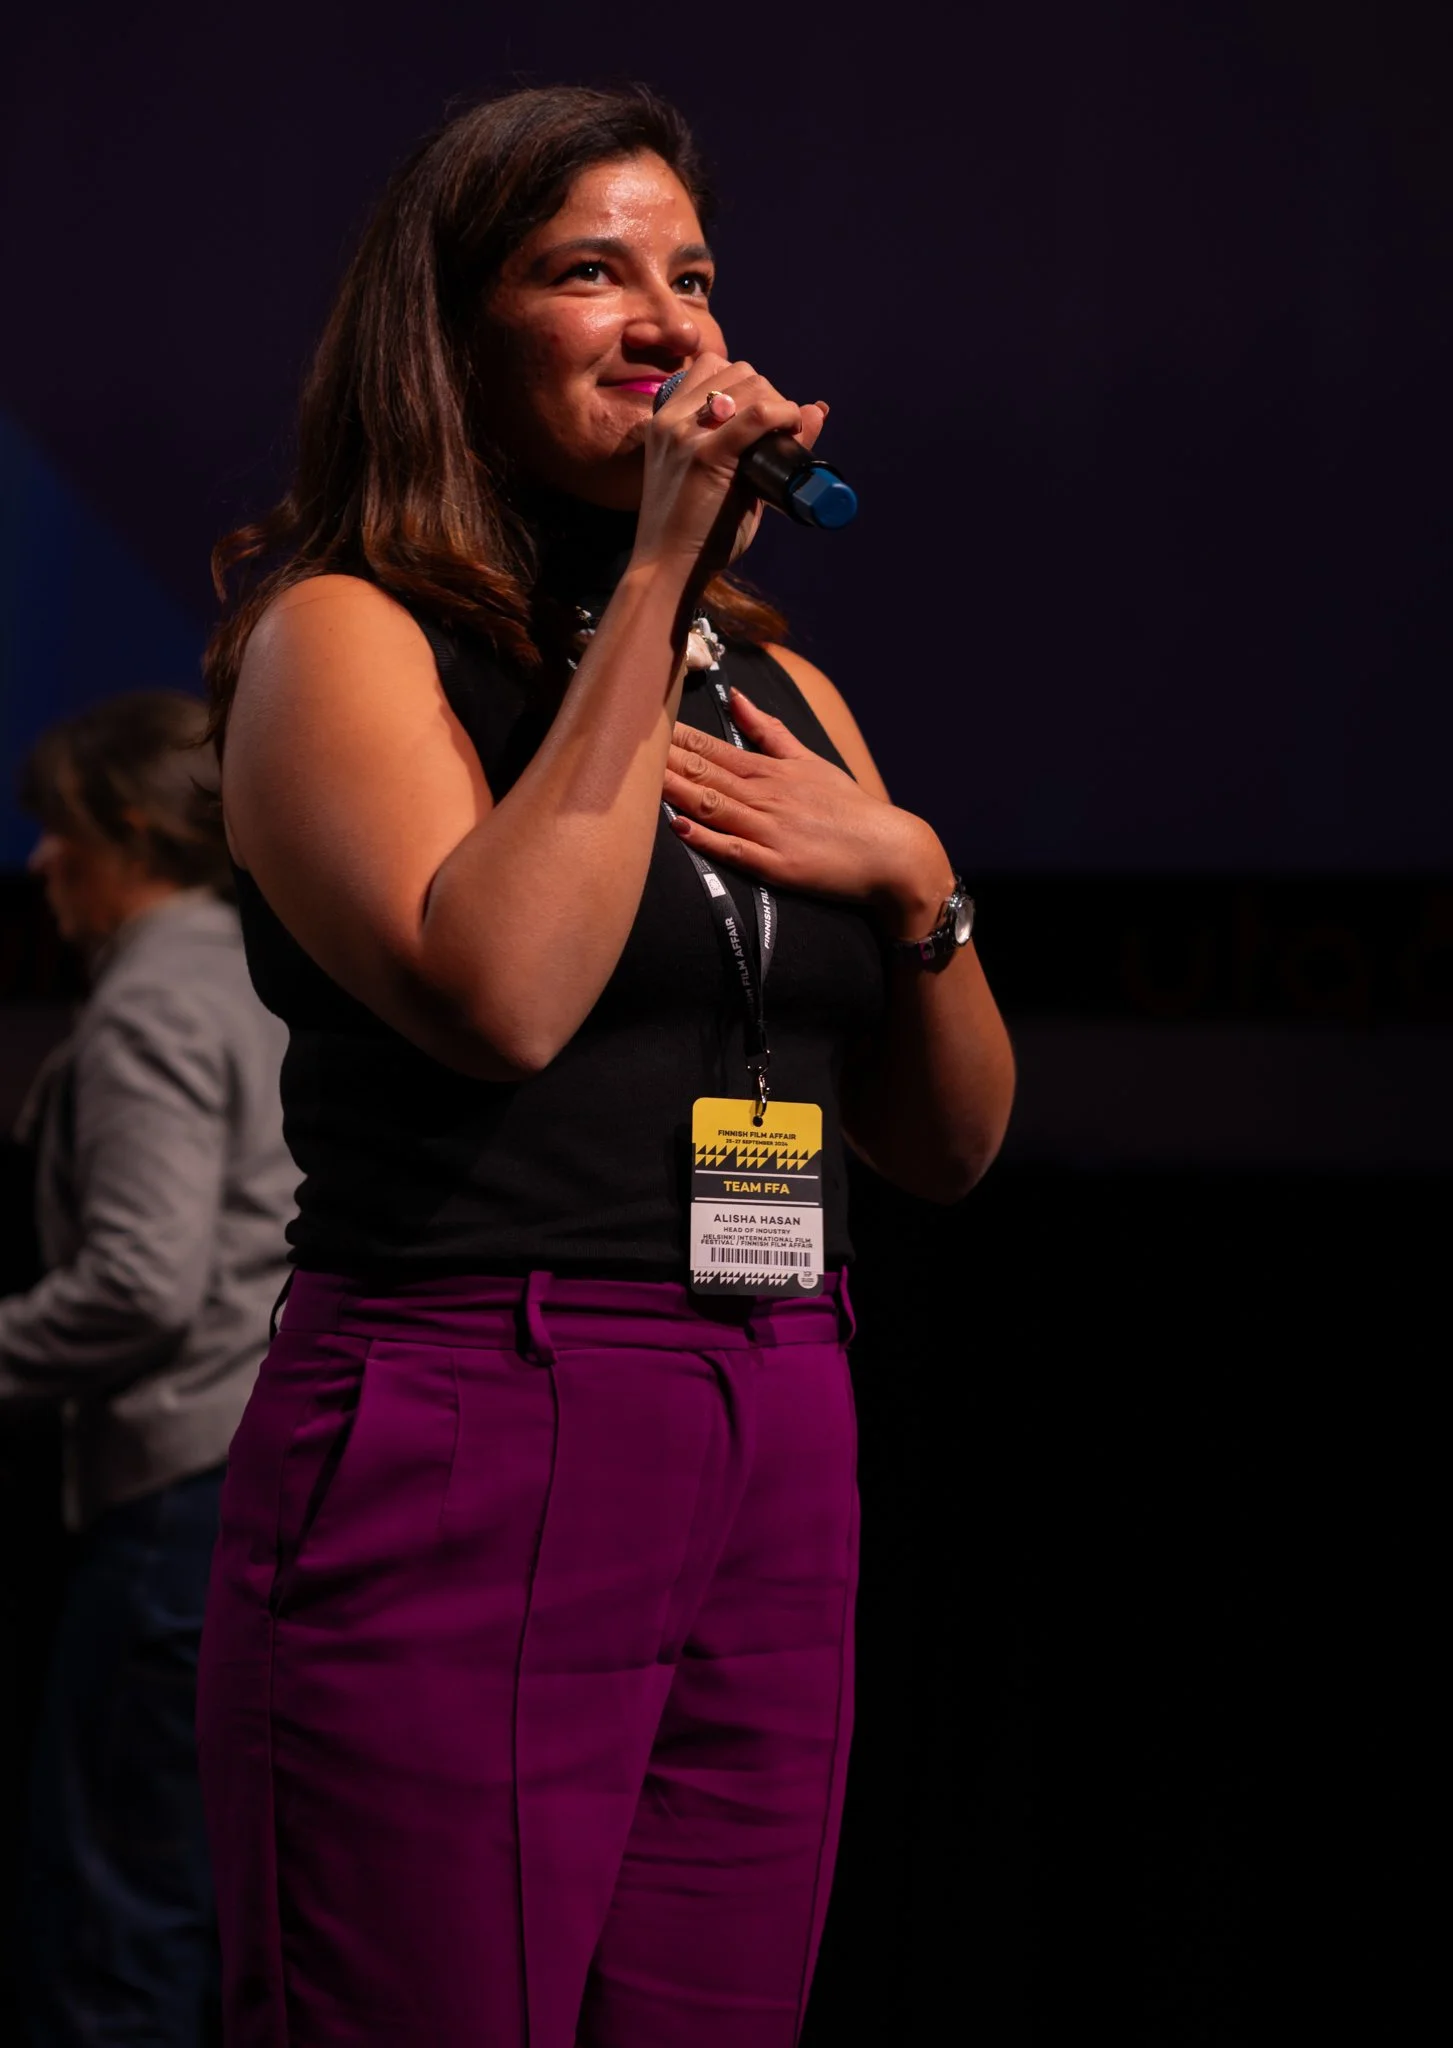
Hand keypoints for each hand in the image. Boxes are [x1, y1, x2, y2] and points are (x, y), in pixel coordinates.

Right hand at [633, 355, 828, 583]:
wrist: (667, 571)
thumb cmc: (696, 534)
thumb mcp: (722, 478)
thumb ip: (757, 443)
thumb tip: (816, 408)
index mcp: (665, 420)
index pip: (713, 367)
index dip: (750, 385)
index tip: (766, 416)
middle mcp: (672, 420)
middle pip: (737, 371)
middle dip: (769, 393)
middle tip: (781, 431)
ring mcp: (686, 435)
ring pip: (750, 384)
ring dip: (778, 402)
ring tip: (785, 434)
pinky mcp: (706, 456)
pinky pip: (758, 414)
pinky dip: (784, 415)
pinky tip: (792, 429)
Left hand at [662, 688, 955, 937]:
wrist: (890, 853)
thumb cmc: (848, 809)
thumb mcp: (811, 761)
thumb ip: (769, 732)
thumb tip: (737, 698)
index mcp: (771, 771)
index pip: (713, 748)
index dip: (674, 737)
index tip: (641, 722)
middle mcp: (766, 796)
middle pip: (705, 773)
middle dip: (663, 760)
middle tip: (625, 746)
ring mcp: (769, 831)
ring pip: (712, 806)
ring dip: (675, 792)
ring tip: (639, 781)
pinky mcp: (776, 865)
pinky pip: (734, 850)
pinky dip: (706, 838)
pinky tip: (679, 827)